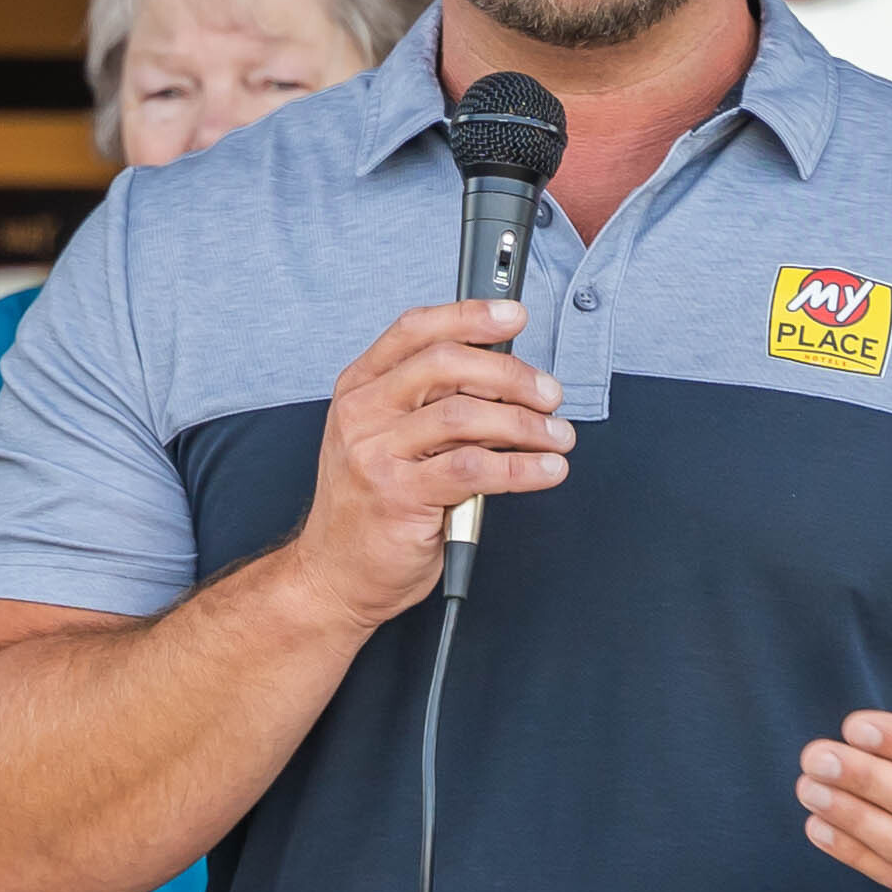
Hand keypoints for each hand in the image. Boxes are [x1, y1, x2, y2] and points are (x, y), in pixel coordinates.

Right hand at [283, 295, 570, 627]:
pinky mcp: (399, 496)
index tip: (513, 318)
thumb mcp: (386, 439)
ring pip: (466, 416)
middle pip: (447, 365)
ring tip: (556, 437)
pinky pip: (474, 469)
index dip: (470, 316)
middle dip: (511, 375)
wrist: (334, 575)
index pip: (416, 330)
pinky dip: (522, 468)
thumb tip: (502, 376)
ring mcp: (376, 454)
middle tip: (549, 395)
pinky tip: (546, 470)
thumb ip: (429, 404)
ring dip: (526, 425)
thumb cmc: (370, 508)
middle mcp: (363, 414)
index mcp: (360, 388)